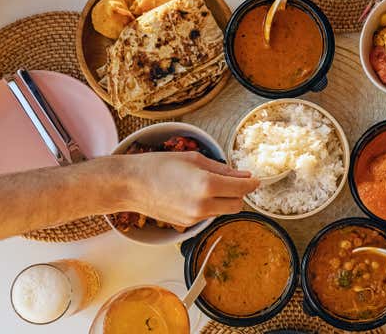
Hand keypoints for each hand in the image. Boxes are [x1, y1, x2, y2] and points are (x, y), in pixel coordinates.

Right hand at [120, 152, 258, 226]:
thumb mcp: (194, 159)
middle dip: (238, 193)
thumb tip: (244, 175)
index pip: (242, 188)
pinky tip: (194, 194)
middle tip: (231, 181)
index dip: (251, 183)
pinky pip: (208, 215)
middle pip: (237, 204)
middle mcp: (203, 205)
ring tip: (209, 185)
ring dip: (224, 200)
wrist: (130, 185)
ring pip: (224, 211)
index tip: (254, 179)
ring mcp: (195, 218)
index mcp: (207, 185)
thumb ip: (223, 170)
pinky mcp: (187, 225)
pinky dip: (209, 206)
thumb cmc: (159, 165)